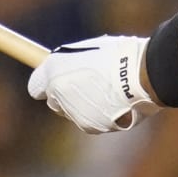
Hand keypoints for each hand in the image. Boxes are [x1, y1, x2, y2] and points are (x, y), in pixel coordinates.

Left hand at [27, 34, 153, 132]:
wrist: (141, 76)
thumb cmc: (117, 55)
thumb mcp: (86, 49)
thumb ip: (66, 62)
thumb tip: (58, 68)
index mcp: (54, 73)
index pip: (35, 87)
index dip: (47, 82)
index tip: (59, 78)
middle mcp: (58, 96)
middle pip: (54, 102)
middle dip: (66, 95)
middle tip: (88, 83)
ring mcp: (74, 114)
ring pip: (74, 113)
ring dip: (84, 105)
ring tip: (107, 91)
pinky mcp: (90, 127)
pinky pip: (90, 121)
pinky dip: (99, 115)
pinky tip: (115, 103)